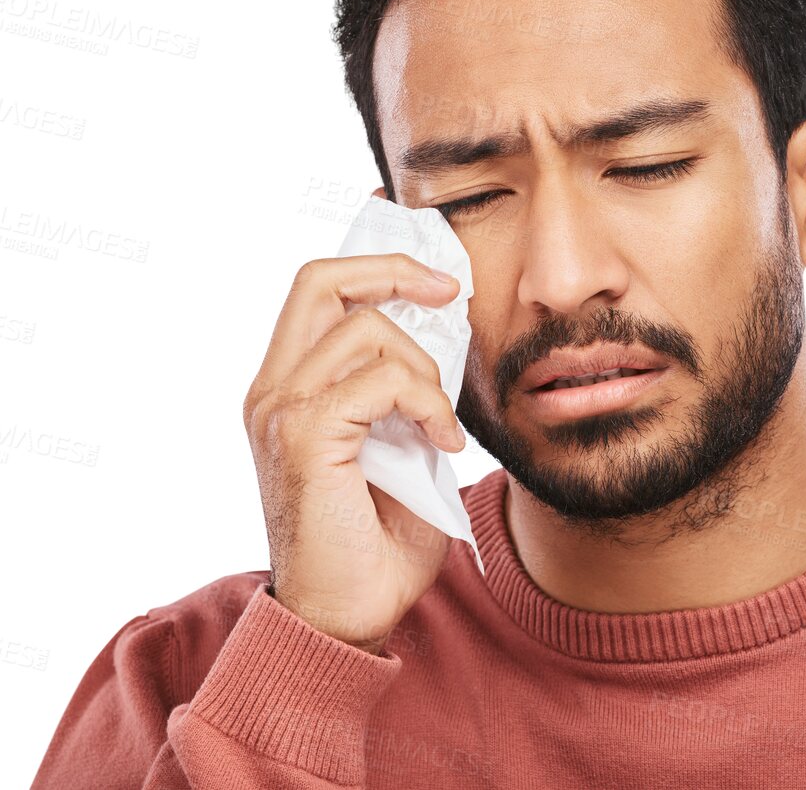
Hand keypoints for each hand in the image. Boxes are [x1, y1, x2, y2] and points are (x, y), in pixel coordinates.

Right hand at [240, 252, 465, 653]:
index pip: (316, 291)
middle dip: (396, 272)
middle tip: (453, 295)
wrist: (345, 616)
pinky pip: (381, 381)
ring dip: (425, 370)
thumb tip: (447, 345)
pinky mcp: (304, 437)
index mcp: (286, 391)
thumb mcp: (398, 450)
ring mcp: (280, 412)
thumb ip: (404, 397)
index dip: (379, 270)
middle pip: (319, 279)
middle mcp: (271, 393)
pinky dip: (426, 403)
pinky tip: (441, 444)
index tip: (440, 286)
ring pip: (365, 329)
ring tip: (441, 425)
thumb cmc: (373, 545)